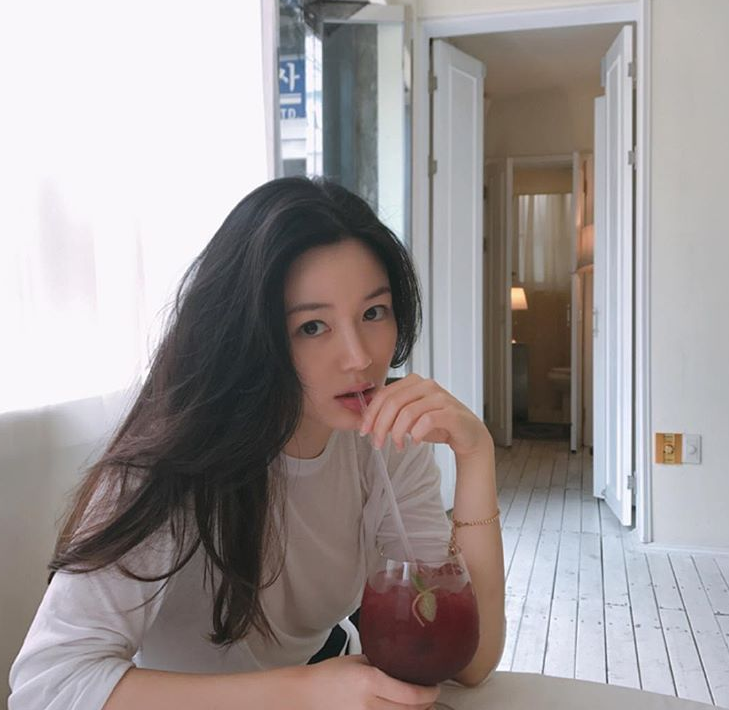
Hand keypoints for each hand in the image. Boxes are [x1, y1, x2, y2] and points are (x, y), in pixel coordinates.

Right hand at [300, 655, 439, 709]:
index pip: (411, 695)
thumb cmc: (328, 675)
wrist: (306, 695)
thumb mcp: (357, 660)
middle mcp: (368, 705)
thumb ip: (381, 663)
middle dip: (426, 705)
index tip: (434, 687)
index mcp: (369, 681)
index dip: (429, 693)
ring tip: (419, 704)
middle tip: (430, 695)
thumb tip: (403, 665)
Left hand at [360, 374, 491, 458]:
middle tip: (377, 443)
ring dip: (398, 433)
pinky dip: (416, 434)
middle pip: (393, 402)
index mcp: (414, 382)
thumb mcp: (409, 417)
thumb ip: (391, 415)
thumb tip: (368, 423)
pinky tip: (415, 442)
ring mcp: (440, 397)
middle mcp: (427, 385)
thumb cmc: (437, 424)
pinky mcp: (451, 412)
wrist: (468, 434)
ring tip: (398, 446)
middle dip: (380, 425)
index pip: (384, 394)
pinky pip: (426, 421)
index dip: (371, 414)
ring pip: (407, 412)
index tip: (364, 431)